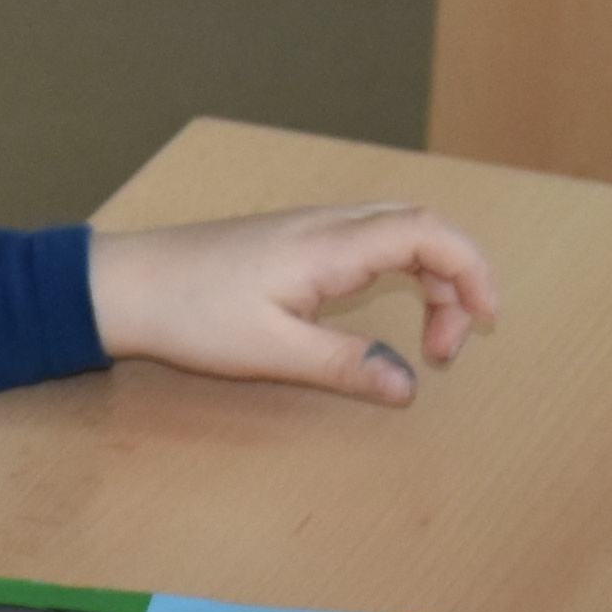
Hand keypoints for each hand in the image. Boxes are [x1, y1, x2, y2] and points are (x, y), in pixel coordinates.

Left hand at [89, 203, 502, 405]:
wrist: (124, 283)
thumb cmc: (189, 313)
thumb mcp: (271, 353)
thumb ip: (344, 367)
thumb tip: (407, 386)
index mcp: (329, 246)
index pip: (428, 234)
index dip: (471, 270)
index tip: (486, 320)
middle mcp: (326, 225)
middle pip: (422, 229)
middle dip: (455, 282)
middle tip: (447, 348)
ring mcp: (308, 228)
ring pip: (395, 234)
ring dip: (426, 281)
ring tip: (421, 343)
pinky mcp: (292, 242)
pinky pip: (366, 242)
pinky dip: (395, 275)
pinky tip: (376, 319)